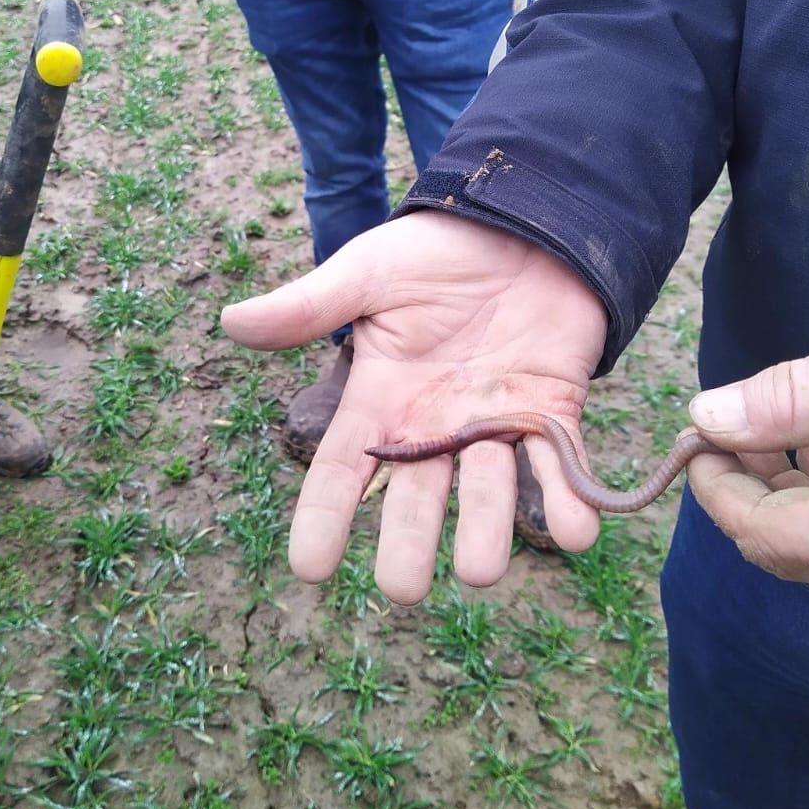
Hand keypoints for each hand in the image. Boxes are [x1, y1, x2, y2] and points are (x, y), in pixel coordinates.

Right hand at [222, 213, 608, 604]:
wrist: (520, 219)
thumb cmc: (435, 251)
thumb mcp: (367, 273)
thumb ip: (309, 305)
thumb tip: (230, 319)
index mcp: (381, 402)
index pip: (340, 472)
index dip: (323, 519)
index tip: (309, 569)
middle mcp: (434, 427)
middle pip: (416, 500)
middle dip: (409, 545)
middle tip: (403, 588)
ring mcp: (495, 425)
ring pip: (488, 493)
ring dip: (487, 532)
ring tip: (480, 571)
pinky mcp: (554, 411)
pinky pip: (562, 466)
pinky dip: (572, 501)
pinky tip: (578, 533)